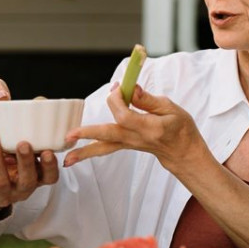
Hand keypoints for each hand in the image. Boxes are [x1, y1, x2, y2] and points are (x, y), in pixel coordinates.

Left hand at [0, 132, 59, 221]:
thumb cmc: (7, 167)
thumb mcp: (20, 158)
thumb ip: (28, 141)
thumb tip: (37, 105)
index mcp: (35, 180)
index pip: (50, 177)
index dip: (50, 166)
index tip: (47, 151)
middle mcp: (21, 191)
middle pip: (27, 180)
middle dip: (25, 162)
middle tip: (23, 143)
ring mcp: (1, 196)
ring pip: (0, 180)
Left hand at [62, 83, 205, 173]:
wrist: (182, 151)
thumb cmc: (180, 128)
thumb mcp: (172, 109)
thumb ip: (149, 100)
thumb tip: (132, 89)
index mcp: (149, 128)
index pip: (125, 115)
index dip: (117, 100)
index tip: (118, 87)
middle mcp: (136, 138)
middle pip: (108, 135)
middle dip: (88, 134)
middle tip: (70, 135)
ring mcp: (128, 144)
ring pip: (103, 148)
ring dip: (83, 153)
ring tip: (66, 160)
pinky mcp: (123, 145)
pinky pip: (104, 149)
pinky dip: (88, 152)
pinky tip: (72, 158)